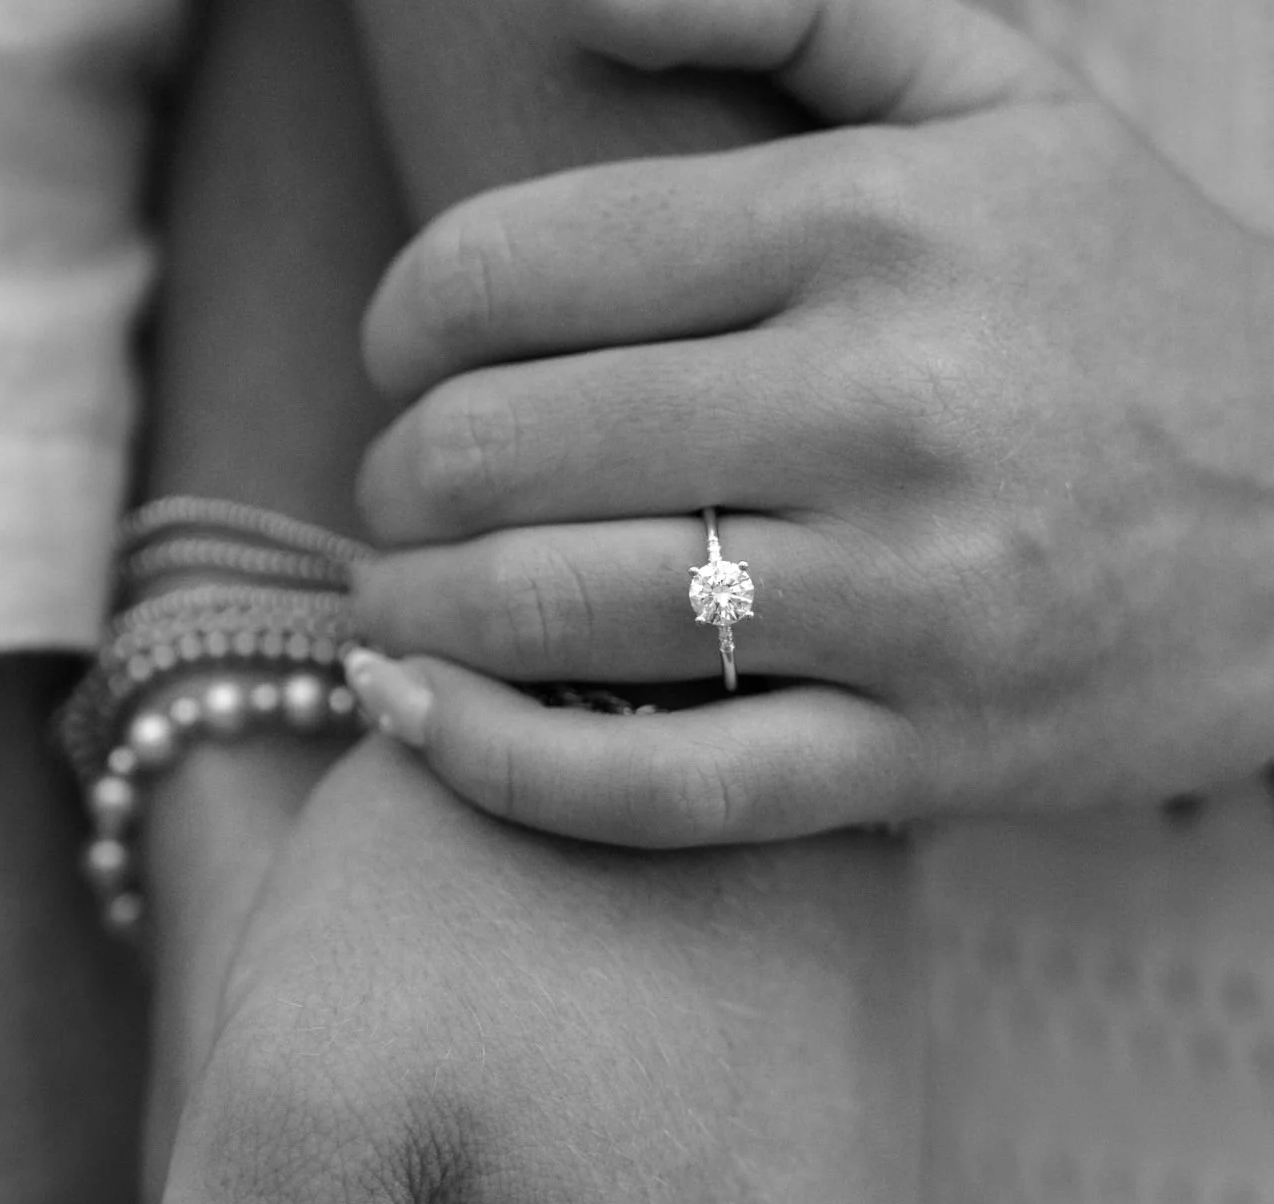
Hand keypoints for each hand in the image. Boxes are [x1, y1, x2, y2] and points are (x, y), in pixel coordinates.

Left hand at [343, 0, 1273, 845]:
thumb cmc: (1126, 308)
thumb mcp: (1001, 97)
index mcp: (870, 221)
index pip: (512, 268)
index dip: (401, 322)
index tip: (401, 359)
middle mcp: (878, 403)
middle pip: (500, 449)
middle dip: (396, 478)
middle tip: (401, 493)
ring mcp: (903, 598)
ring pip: (557, 615)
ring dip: (415, 615)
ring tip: (395, 603)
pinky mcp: (921, 756)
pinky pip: (660, 787)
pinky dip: (503, 767)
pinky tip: (411, 722)